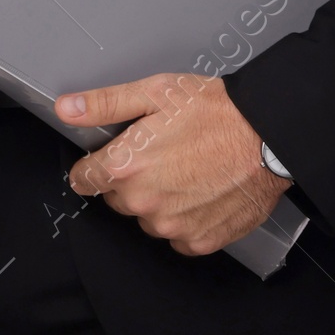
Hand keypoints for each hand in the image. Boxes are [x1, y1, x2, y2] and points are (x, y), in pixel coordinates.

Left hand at [55, 72, 290, 256]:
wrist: (268, 135)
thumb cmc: (215, 110)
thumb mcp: (155, 92)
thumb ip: (105, 104)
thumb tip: (66, 108)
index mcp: (127, 166)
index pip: (85, 179)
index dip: (94, 166)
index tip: (105, 159)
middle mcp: (145, 203)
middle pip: (119, 198)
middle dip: (132, 178)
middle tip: (162, 151)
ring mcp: (172, 227)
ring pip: (148, 217)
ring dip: (159, 198)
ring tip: (188, 168)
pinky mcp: (199, 241)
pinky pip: (177, 233)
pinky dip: (185, 216)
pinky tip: (202, 189)